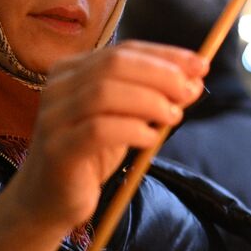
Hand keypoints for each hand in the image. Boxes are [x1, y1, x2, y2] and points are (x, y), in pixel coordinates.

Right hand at [0, 41, 206, 250]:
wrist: (50, 199)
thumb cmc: (91, 155)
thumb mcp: (126, 119)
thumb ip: (153, 98)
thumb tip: (194, 81)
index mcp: (72, 70)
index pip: (124, 50)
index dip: (165, 55)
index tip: (200, 65)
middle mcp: (58, 87)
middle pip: (114, 64)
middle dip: (161, 75)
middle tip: (190, 92)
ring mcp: (53, 117)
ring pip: (105, 92)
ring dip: (150, 101)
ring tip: (174, 117)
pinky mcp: (57, 148)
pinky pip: (98, 130)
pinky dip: (132, 129)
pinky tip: (150, 138)